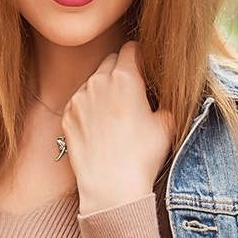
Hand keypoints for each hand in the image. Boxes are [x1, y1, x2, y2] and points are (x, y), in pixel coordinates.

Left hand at [61, 42, 173, 215]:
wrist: (110, 188)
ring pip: (94, 80)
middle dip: (123, 71)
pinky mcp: (67, 115)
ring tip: (118, 114)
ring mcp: (79, 98)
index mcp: (125, 77)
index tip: (146, 69)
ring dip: (106, 88)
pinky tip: (102, 126)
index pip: (132, 48)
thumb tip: (170, 85)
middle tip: (134, 93)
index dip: (142, 57)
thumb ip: (168, 96)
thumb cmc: (142, 157)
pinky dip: (90, 106)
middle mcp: (97, 81)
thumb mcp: (168, 123)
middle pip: (112, 61)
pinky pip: (81, 99)